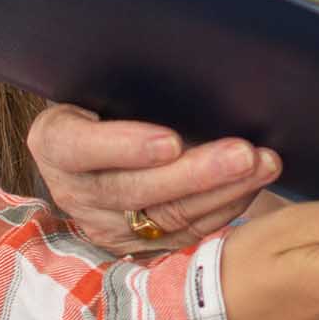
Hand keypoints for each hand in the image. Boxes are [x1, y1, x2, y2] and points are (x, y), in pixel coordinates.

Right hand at [27, 102, 280, 252]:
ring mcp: (104, 224)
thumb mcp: (105, 84)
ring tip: (263, 164)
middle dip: (196, 173)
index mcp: (55, 141)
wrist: (96, 141)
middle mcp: (73, 190)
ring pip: (166, 216)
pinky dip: (224, 208)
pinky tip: (253, 185)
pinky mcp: (137, 247)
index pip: (81, 147)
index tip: (171, 141)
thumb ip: (134, 85)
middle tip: (243, 154)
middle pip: (133, 189)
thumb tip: (198, 72)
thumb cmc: (108, 96)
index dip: (126, 147)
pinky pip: (185, 232)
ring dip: (223, 190)